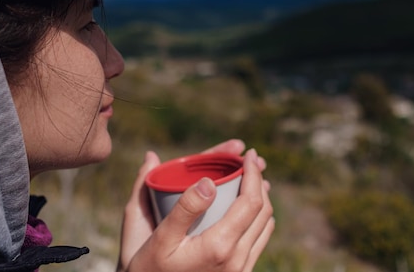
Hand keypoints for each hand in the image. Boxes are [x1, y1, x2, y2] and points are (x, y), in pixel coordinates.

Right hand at [117, 142, 273, 271]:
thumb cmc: (149, 268)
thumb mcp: (160, 237)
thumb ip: (184, 208)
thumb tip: (207, 181)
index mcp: (220, 246)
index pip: (251, 202)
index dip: (253, 174)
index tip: (248, 154)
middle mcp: (237, 260)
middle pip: (264, 212)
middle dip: (260, 181)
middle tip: (251, 161)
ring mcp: (240, 270)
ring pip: (265, 227)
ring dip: (262, 199)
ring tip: (252, 179)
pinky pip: (258, 241)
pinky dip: (258, 218)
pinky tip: (247, 209)